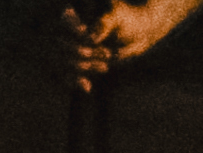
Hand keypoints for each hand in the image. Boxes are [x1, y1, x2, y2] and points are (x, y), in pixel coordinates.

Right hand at [66, 0, 202, 75]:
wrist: (139, 35)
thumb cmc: (127, 20)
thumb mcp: (117, 16)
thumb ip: (104, 23)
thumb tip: (91, 38)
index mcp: (76, 16)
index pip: (64, 20)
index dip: (71, 27)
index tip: (83, 32)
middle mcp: (71, 34)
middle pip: (62, 44)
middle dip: (78, 50)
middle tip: (104, 53)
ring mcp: (74, 51)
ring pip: (66, 61)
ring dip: (82, 66)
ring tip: (104, 67)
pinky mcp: (80, 66)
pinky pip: (69, 75)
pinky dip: (76, 81)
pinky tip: (87, 86)